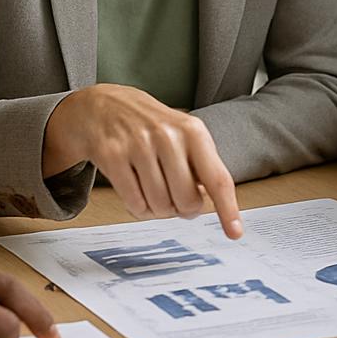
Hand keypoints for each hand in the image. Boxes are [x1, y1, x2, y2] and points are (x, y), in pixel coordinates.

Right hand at [46, 83, 242, 238]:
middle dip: (182, 208)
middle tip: (174, 197)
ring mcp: (138, 145)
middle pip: (187, 201)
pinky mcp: (112, 155)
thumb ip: (200, 165)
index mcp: (192, 131)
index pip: (217, 178)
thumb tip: (213, 204)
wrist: (101, 104)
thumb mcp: (182, 134)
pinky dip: (138, 208)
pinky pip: (135, 203)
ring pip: (160, 205)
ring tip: (153, 190)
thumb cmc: (148, 125)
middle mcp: (167, 136)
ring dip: (157, 209)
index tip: (235, 232)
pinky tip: (137, 192)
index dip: (228, 209)